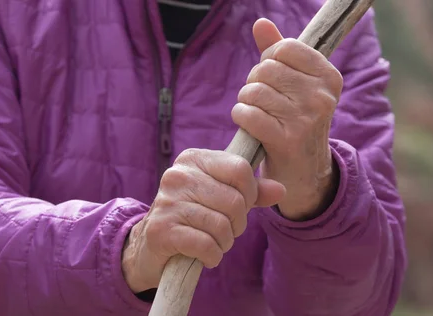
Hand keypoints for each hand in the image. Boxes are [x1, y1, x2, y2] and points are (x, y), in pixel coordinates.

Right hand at [122, 149, 284, 292]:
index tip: (240, 207)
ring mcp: (167, 202)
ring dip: (225, 242)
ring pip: (221, 225)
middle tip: (226, 230)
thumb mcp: (222, 197)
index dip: (250, 194)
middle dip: (237, 224)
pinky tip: (205, 255)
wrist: (152, 244)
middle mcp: (178, 175)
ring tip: (214, 242)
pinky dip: (212, 256)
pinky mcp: (161, 229)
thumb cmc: (194, 216)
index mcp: (194, 159)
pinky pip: (206, 244)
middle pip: (234, 201)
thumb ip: (251, 192)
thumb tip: (281, 190)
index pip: (240, 169)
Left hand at [231, 18, 342, 220]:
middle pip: (267, 68)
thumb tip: (261, 23)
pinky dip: (241, 116)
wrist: (303, 170)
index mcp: (329, 76)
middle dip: (255, 82)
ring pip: (254, 91)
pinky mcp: (287, 139)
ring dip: (246, 101)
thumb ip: (278, 51)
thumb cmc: (294, 120)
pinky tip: (248, 123)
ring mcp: (306, 118)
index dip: (269, 60)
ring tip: (256, 112)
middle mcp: (322, 96)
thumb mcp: (295, 84)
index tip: (274, 78)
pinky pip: (248, 113)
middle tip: (263, 100)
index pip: (286, 47)